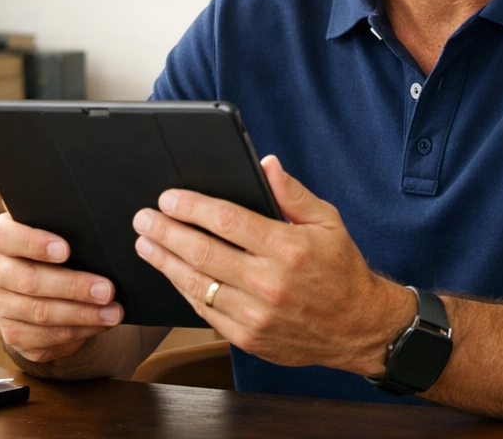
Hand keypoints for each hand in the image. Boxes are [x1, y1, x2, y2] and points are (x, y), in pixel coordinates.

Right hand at [0, 212, 123, 361]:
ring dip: (82, 314)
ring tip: (113, 311)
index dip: (35, 243)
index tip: (66, 250)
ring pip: (41, 313)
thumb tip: (81, 200)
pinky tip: (101, 324)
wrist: (38, 284)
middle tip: (107, 290)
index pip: (6, 236)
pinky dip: (78, 331)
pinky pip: (46, 337)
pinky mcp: (13, 334)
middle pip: (30, 280)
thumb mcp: (52, 227)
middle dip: (73, 286)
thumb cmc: (53, 243)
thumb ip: (57, 215)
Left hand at [131, 155, 414, 373]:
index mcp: (288, 248)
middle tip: (143, 218)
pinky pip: (206, 312)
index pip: (227, 220)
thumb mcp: (327, 221)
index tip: (169, 197)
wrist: (358, 328)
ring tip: (145, 244)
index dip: (192, 207)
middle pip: (203, 253)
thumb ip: (292, 193)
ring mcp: (256, 315)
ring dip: (166, 262)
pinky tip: (172, 274)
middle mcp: (269, 283)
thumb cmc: (342, 269)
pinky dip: (185, 291)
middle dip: (166, 232)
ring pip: (198, 285)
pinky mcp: (249, 338)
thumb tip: (265, 164)